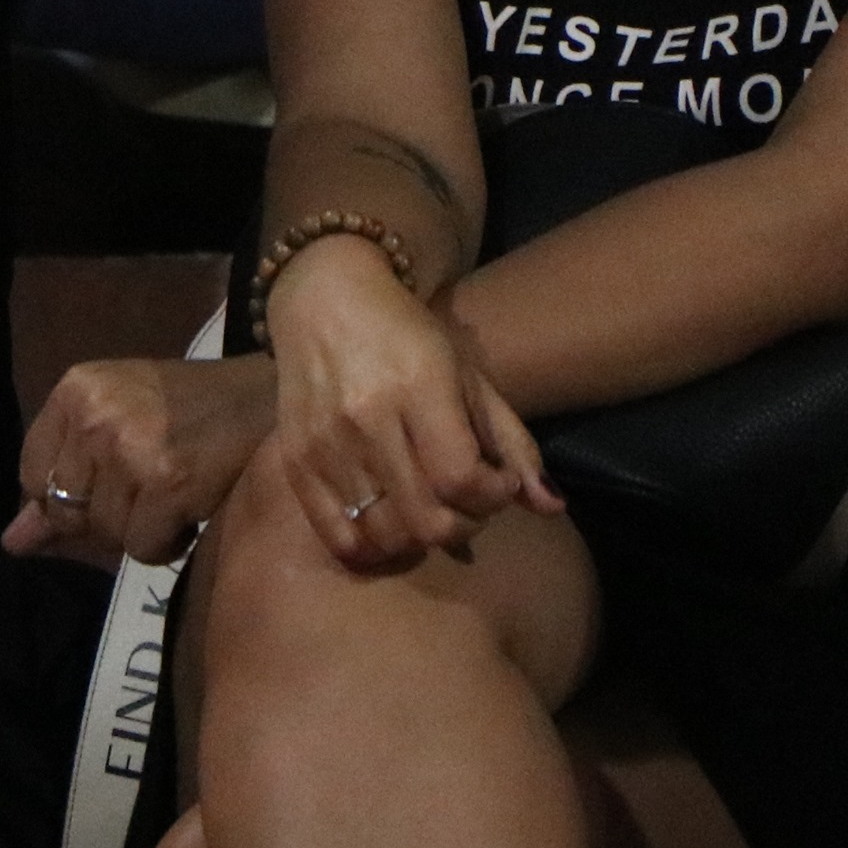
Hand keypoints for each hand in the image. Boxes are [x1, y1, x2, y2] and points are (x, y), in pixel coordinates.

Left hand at [8, 353, 273, 565]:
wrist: (274, 397)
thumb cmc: (195, 407)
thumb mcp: (120, 421)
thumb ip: (63, 478)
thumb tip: (12, 543)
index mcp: (75, 390)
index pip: (34, 476)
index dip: (73, 495)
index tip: (111, 483)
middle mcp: (94, 414)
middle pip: (69, 511)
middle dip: (109, 515)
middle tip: (152, 486)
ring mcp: (129, 447)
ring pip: (108, 533)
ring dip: (144, 528)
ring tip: (176, 491)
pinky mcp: (167, 480)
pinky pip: (144, 546)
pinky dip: (170, 541)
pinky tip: (192, 507)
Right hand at [264, 238, 555, 571]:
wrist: (324, 300)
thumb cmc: (407, 336)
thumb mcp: (469, 375)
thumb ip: (513, 442)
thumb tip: (553, 506)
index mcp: (419, 386)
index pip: (462, 479)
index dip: (493, 496)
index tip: (496, 480)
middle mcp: (367, 419)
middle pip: (428, 521)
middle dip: (465, 524)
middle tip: (466, 500)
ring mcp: (325, 445)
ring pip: (387, 538)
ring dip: (422, 537)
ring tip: (429, 507)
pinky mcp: (295, 462)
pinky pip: (340, 539)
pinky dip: (375, 547)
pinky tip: (391, 521)